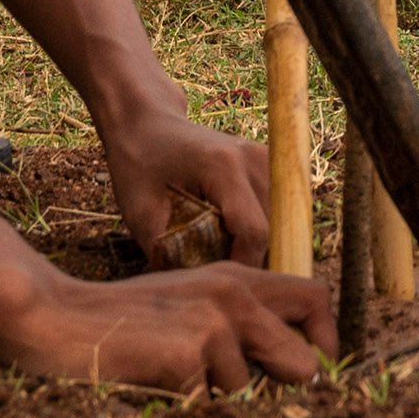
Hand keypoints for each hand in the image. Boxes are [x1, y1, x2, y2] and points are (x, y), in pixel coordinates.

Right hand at [0, 260, 332, 391]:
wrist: (60, 318)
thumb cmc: (125, 318)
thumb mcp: (189, 300)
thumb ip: (238, 321)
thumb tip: (297, 367)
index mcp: (238, 277)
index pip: (315, 297)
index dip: (326, 340)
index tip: (317, 373)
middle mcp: (234, 295)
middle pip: (303, 360)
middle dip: (285, 390)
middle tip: (257, 402)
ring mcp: (212, 325)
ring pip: (247, 393)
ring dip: (216, 399)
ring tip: (171, 375)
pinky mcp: (187, 356)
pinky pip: (204, 407)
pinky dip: (181, 408)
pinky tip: (151, 383)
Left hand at [102, 102, 274, 272]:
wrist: (148, 124)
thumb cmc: (139, 166)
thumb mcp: (141, 214)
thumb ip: (171, 254)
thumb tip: (198, 293)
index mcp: (224, 167)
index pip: (254, 234)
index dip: (241, 268)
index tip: (217, 288)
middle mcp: (256, 160)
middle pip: (272, 232)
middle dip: (248, 261)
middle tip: (213, 273)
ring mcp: (268, 160)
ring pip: (279, 226)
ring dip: (255, 247)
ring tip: (217, 250)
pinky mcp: (272, 166)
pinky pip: (277, 214)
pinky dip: (258, 232)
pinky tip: (227, 233)